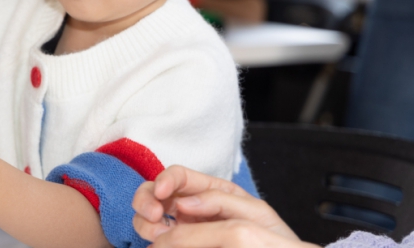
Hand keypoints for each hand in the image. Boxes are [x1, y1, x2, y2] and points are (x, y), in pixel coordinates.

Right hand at [132, 165, 312, 247]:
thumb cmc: (271, 237)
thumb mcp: (254, 213)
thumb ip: (220, 201)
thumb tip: (182, 202)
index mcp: (208, 190)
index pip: (178, 175)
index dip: (164, 180)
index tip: (161, 193)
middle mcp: (189, 205)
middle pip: (152, 192)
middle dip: (144, 200)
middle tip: (153, 216)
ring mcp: (181, 227)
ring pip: (147, 218)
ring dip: (145, 223)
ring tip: (159, 236)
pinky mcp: (178, 245)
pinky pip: (157, 240)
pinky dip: (152, 241)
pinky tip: (160, 246)